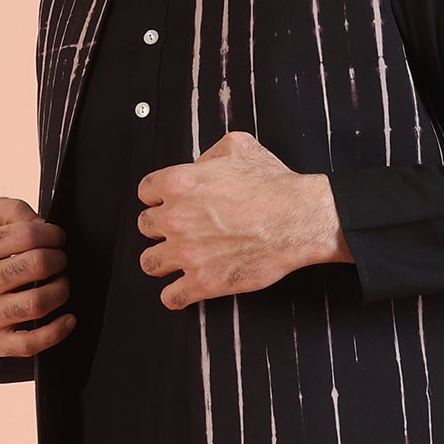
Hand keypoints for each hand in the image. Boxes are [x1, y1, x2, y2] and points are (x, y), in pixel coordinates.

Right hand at [0, 195, 74, 355]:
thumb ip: (9, 210)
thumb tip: (40, 223)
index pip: (27, 234)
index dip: (52, 234)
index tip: (56, 238)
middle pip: (37, 265)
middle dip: (59, 260)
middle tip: (58, 260)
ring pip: (38, 302)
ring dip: (61, 291)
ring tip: (59, 284)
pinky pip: (31, 342)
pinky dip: (57, 331)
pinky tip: (66, 319)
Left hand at [136, 133, 349, 308]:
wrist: (298, 219)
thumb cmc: (274, 186)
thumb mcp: (238, 147)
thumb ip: (208, 156)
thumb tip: (198, 167)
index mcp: (179, 184)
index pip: (146, 192)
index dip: (158, 197)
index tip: (167, 204)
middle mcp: (176, 219)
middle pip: (145, 227)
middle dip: (160, 228)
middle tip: (177, 230)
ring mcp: (187, 253)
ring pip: (149, 263)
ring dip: (160, 261)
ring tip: (175, 260)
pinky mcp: (203, 282)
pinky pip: (170, 297)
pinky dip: (174, 295)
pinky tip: (183, 289)